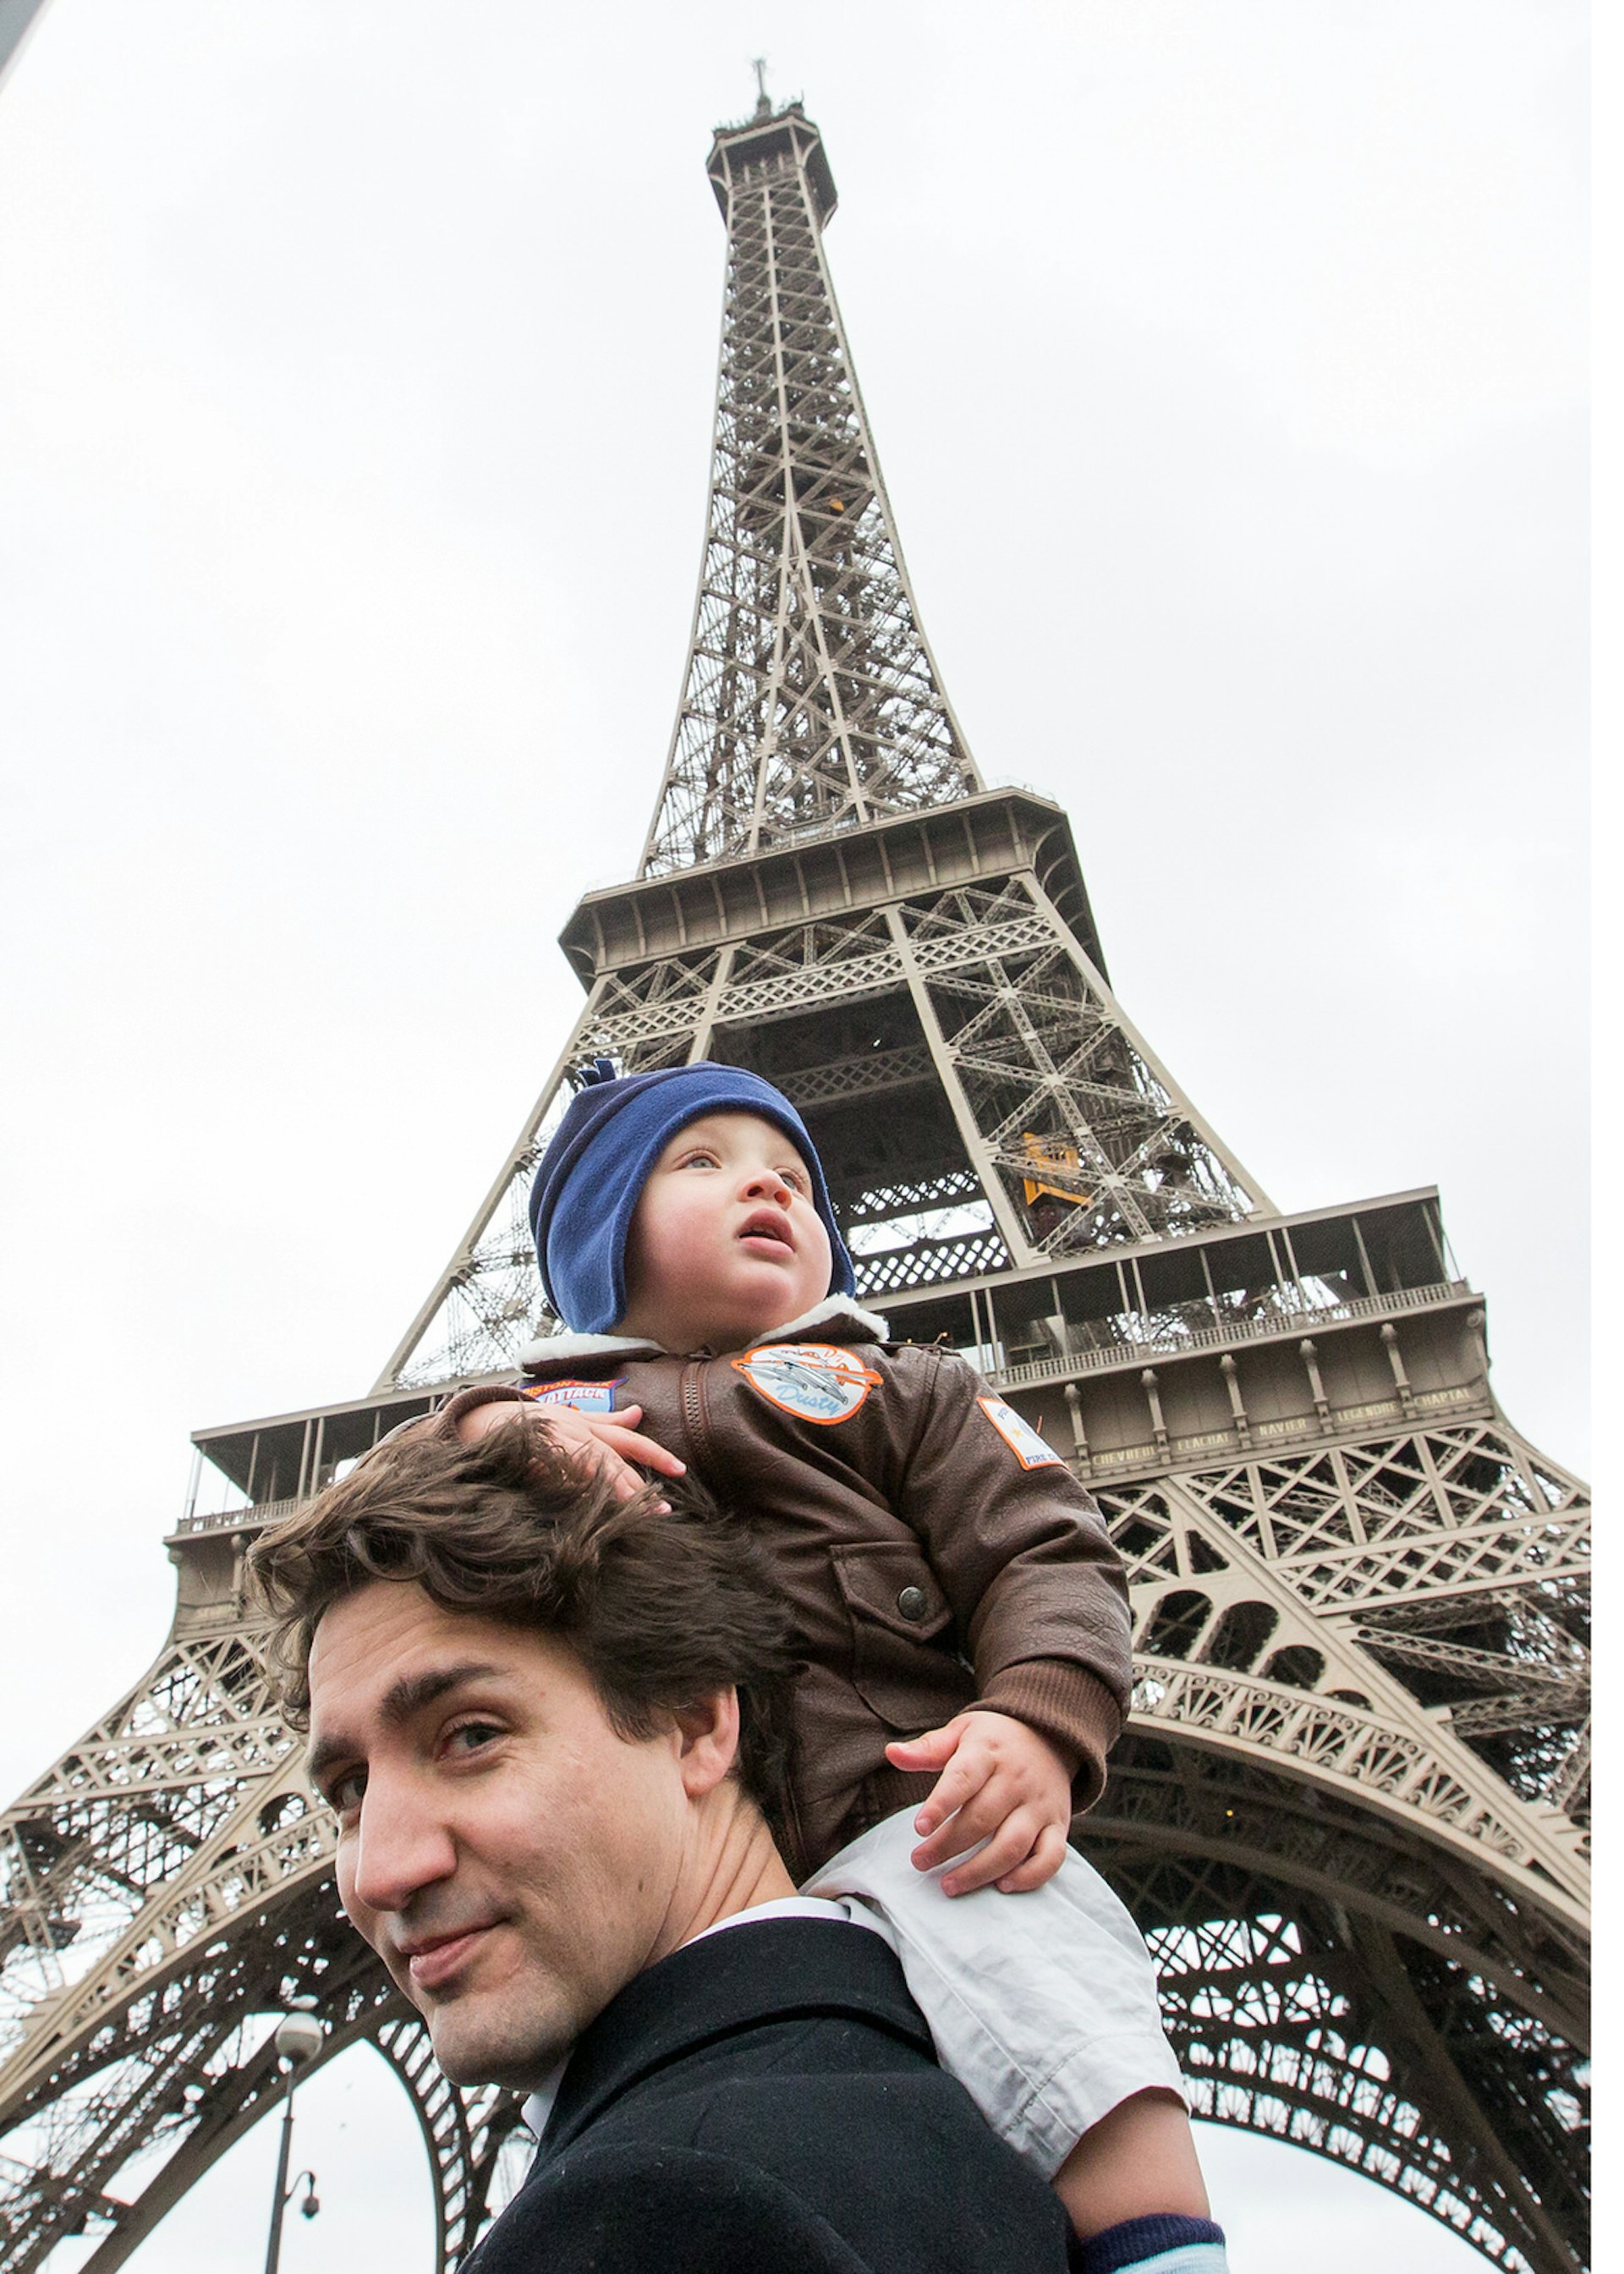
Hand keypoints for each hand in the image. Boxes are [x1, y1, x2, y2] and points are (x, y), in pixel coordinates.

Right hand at [455, 1398, 684, 1504]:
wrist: (488, 1417)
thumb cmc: (538, 1422)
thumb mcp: (575, 1416)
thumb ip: (607, 1419)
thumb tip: (639, 1413)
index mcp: (590, 1427)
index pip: (630, 1440)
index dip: (656, 1455)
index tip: (681, 1470)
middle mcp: (578, 1434)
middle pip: (614, 1460)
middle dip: (638, 1485)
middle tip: (661, 1510)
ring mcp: (556, 1447)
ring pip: (591, 1467)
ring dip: (613, 1489)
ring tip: (632, 1512)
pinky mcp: (534, 1459)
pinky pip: (558, 1475)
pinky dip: (574, 1488)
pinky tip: (589, 1508)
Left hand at [883, 1710, 1072, 1896]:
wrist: (1050, 1733)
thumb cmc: (994, 1739)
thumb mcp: (961, 1731)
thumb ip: (928, 1748)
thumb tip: (891, 1754)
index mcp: (988, 1753)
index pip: (963, 1778)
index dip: (940, 1805)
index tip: (919, 1828)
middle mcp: (1016, 1780)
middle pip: (982, 1819)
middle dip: (948, 1846)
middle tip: (920, 1862)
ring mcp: (1040, 1805)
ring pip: (1013, 1844)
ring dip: (980, 1870)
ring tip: (949, 1884)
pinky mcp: (1058, 1825)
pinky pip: (1051, 1857)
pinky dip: (1030, 1877)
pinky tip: (1001, 1886)